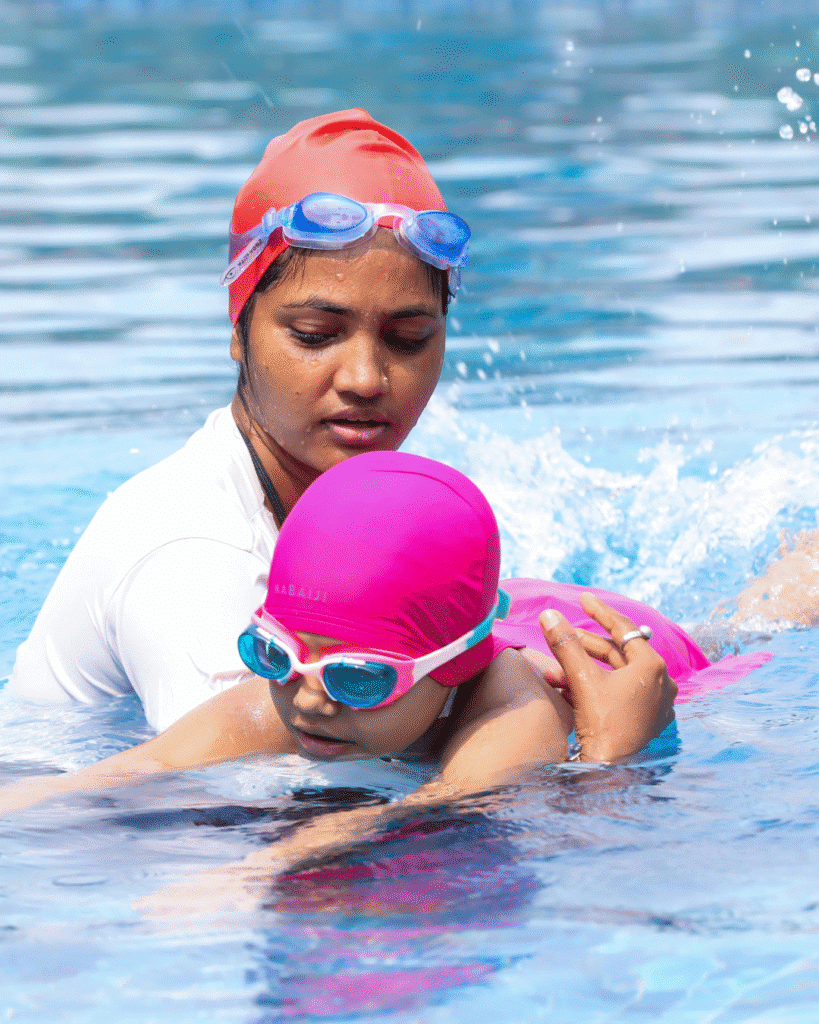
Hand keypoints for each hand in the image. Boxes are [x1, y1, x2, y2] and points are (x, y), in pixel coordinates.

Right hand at [538, 592, 676, 761]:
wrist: (611, 772)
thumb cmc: (603, 725)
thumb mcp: (582, 679)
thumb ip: (566, 644)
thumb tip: (549, 614)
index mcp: (652, 667)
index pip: (623, 629)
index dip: (599, 612)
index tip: (583, 599)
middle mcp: (661, 682)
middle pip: (617, 652)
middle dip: (584, 646)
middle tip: (562, 635)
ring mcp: (655, 703)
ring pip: (614, 674)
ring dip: (583, 669)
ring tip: (554, 672)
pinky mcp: (645, 720)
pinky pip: (617, 692)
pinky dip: (593, 686)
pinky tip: (567, 689)